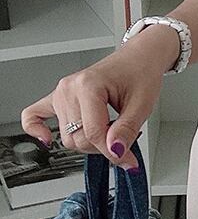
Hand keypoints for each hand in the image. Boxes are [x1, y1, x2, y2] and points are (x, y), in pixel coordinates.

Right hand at [20, 46, 164, 169]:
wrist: (139, 58)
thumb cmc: (140, 73)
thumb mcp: (142, 104)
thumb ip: (127, 131)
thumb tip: (115, 152)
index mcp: (89, 86)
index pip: (93, 134)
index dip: (112, 151)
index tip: (127, 159)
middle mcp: (69, 89)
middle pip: (77, 138)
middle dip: (101, 146)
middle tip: (121, 139)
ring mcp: (61, 92)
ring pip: (66, 136)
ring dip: (87, 141)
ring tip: (108, 128)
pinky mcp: (58, 96)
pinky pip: (33, 115)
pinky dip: (36, 129)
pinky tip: (46, 139)